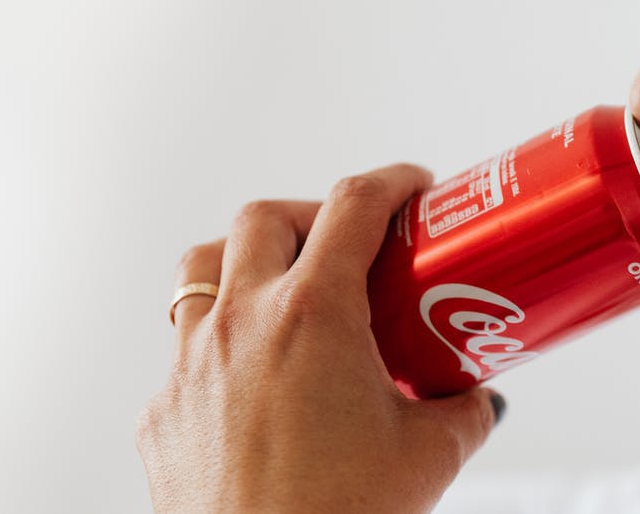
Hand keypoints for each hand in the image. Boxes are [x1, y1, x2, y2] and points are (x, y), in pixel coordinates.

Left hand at [137, 164, 503, 512]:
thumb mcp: (429, 455)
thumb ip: (462, 412)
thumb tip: (475, 401)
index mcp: (313, 314)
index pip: (353, 206)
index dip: (390, 183)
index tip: (411, 189)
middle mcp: (241, 323)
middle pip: (265, 218)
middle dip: (313, 214)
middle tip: (351, 244)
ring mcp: (190, 365)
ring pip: (203, 268)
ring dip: (246, 260)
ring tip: (288, 290)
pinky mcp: (164, 413)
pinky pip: (184, 350)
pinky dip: (221, 343)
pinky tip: (257, 381)